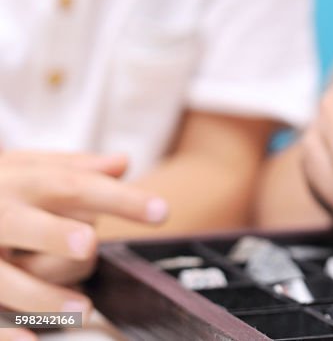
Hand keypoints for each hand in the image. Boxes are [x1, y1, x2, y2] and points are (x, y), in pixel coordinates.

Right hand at [0, 151, 167, 325]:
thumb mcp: (21, 169)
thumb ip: (70, 168)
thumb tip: (122, 162)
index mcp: (16, 180)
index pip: (73, 185)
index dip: (119, 198)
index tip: (163, 211)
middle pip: (25, 223)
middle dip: (54, 233)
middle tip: (88, 245)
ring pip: (3, 276)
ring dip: (40, 295)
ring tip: (81, 311)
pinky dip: (3, 334)